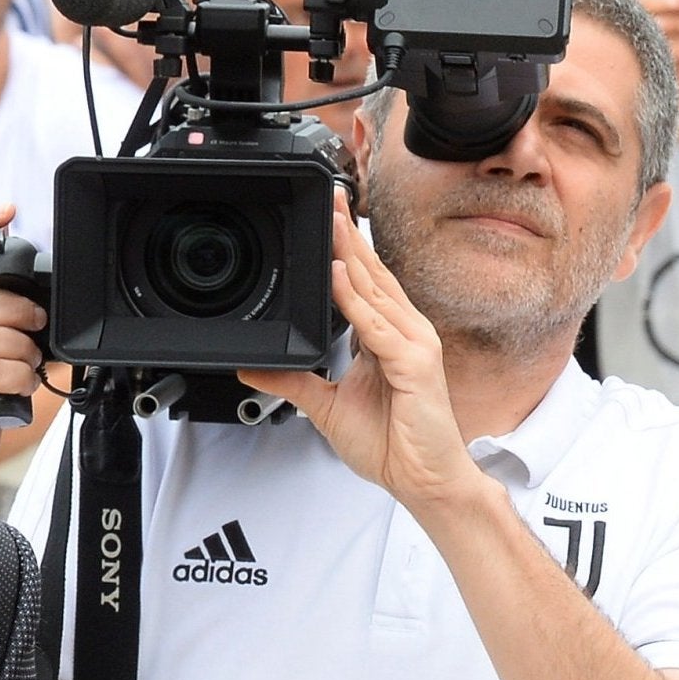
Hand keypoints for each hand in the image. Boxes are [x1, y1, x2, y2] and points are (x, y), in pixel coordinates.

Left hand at [240, 191, 486, 521]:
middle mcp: (405, 331)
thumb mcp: (328, 407)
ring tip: (330, 222)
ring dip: (349, 255)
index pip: (365, 281)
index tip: (329, 215)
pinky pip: (377, 327)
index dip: (346, 247)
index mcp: (388, 335)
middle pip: (372, 273)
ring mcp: (414, 344)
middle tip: (329, 196)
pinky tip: (337, 278)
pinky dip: (355, 301)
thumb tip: (254, 367)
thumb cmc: (393, 444)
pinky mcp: (415, 364)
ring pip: (375, 290)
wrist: (424, 483)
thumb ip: (294, 382)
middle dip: (348, 234)